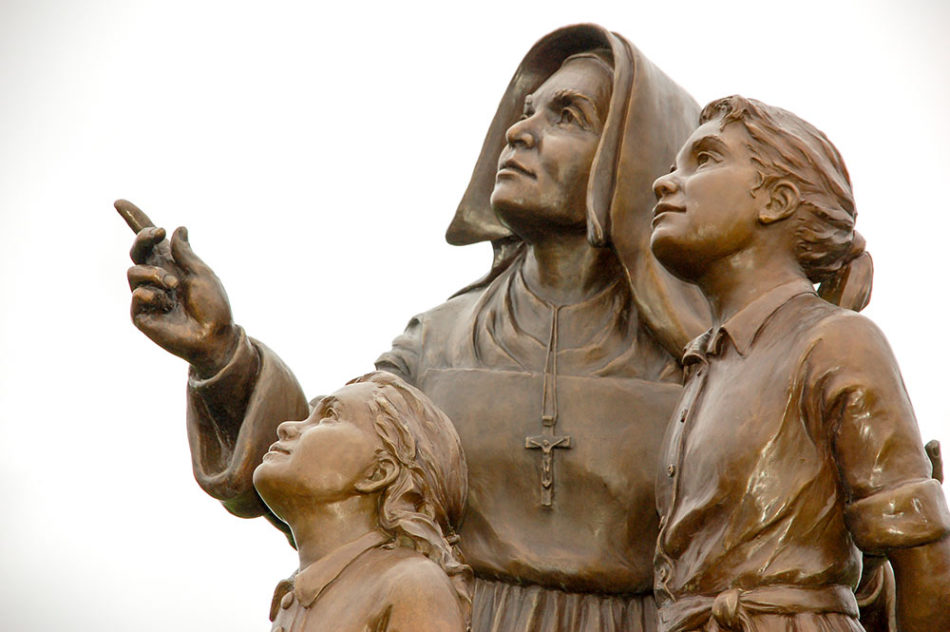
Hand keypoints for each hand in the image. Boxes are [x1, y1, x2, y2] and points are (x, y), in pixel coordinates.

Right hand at [127, 224, 238, 377]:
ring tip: (173, 285)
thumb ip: (185, 253)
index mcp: (173, 265)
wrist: (215, 337)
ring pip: (134, 272)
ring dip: (156, 274)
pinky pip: (137, 295)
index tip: (119, 202)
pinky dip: (152, 294)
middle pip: (137, 251)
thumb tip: (177, 229)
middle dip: (143, 237)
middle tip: (156, 232)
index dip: (136, 221)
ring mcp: (147, 296)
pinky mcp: (142, 315)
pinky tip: (165, 303)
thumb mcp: (202, 273)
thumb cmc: (214, 307)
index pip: (151, 242)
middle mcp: (157, 278)